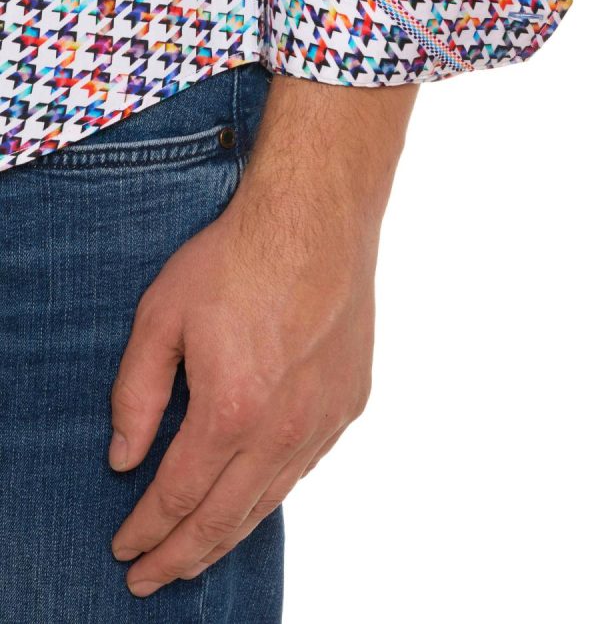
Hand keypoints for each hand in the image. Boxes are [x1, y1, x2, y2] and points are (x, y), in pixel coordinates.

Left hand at [109, 75, 417, 596]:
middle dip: (180, 556)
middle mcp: (284, 428)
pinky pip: (304, 467)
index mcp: (231, 408)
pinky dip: (270, 494)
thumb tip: (124, 457)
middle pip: (224, 517)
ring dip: (227, 536)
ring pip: (269, 501)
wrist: (315, 222)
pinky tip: (252, 499)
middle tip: (151, 579)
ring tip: (196, 556)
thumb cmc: (237, 261)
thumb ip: (137, 395)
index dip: (146, 529)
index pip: (177, 495)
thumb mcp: (161, 317)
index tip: (125, 550)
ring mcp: (324, 419)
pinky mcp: (349, 403)